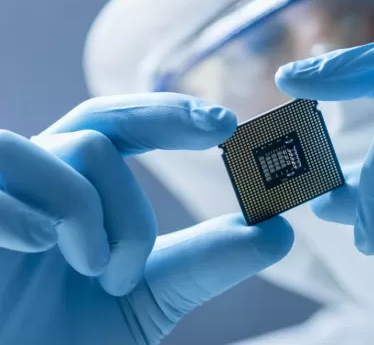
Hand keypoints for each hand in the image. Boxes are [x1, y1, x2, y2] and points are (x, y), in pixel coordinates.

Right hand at [0, 93, 292, 344]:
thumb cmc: (67, 340)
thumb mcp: (149, 298)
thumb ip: (205, 262)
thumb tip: (277, 230)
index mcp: (75, 192)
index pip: (122, 128)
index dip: (172, 114)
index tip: (228, 123)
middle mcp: (35, 182)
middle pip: (101, 121)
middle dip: (164, 119)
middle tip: (218, 130)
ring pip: (73, 149)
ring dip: (104, 210)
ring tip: (102, 271)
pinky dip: (32, 212)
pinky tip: (37, 248)